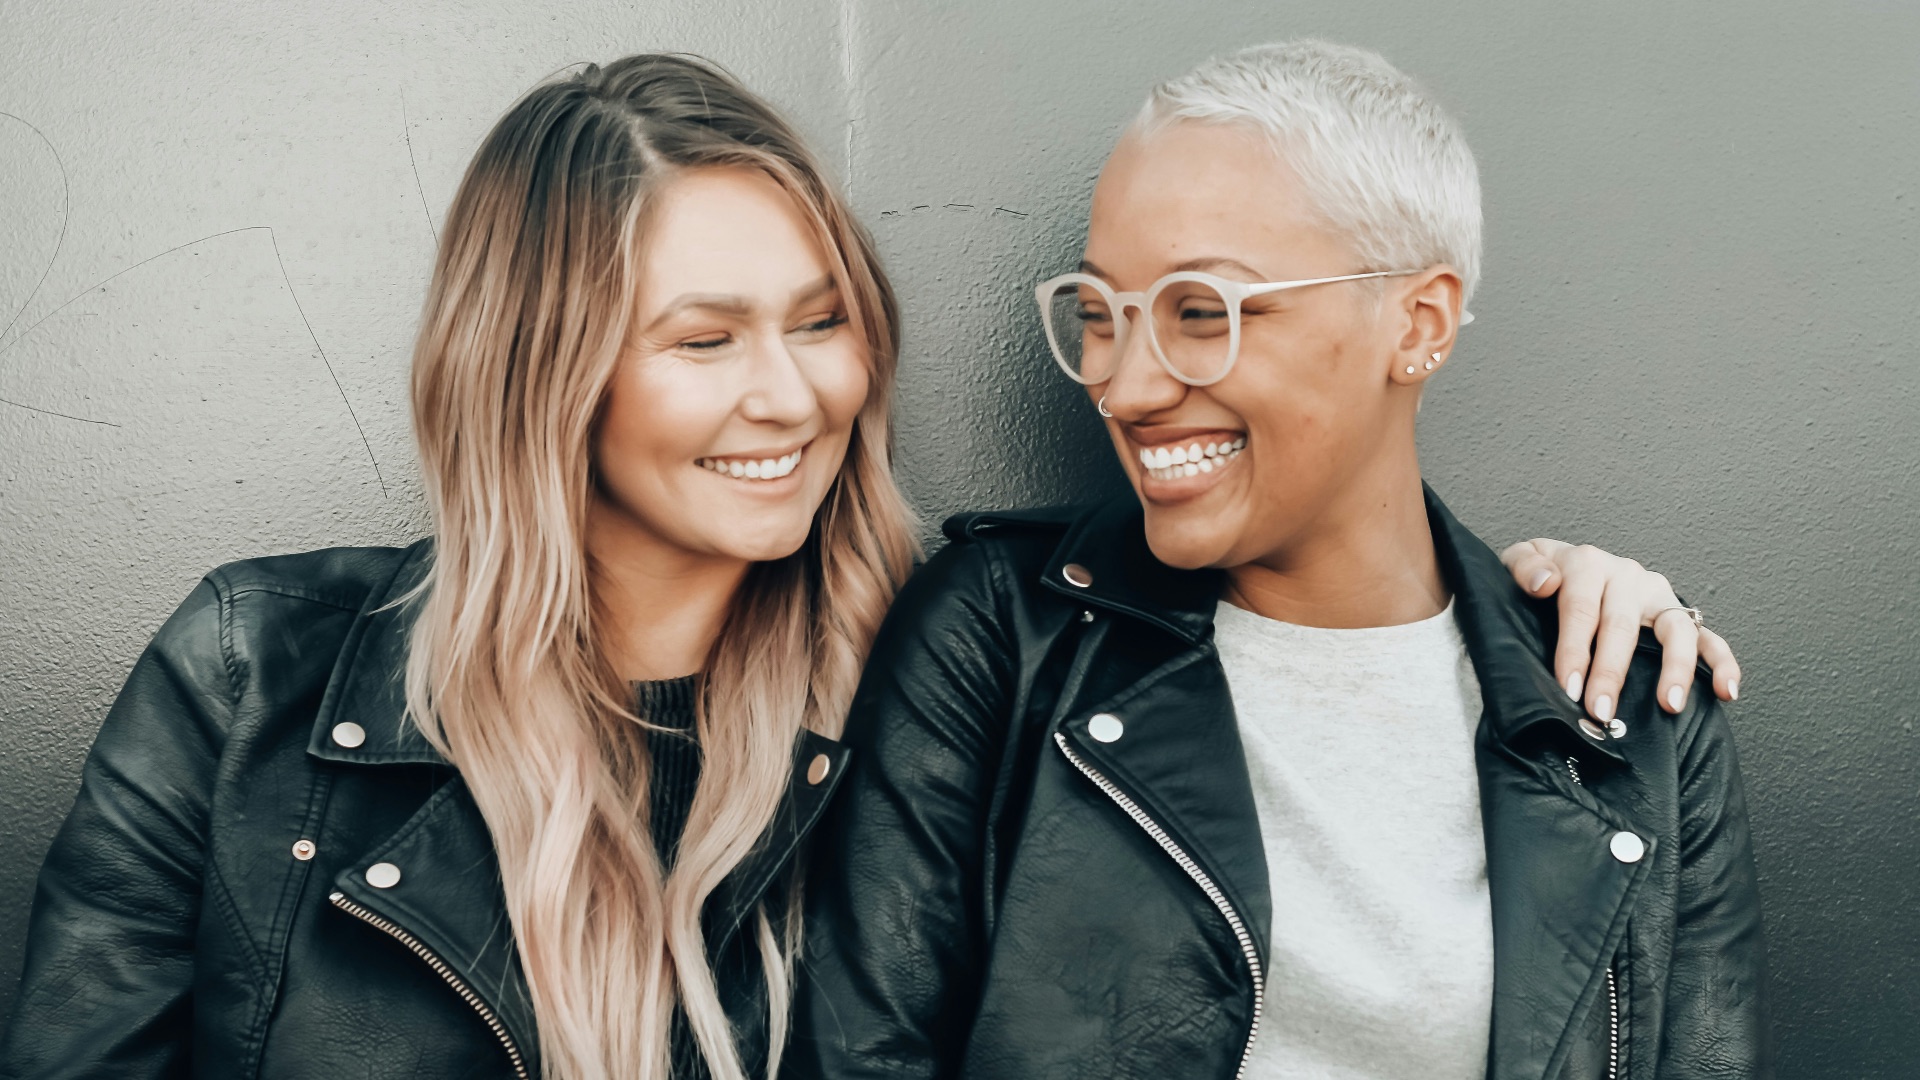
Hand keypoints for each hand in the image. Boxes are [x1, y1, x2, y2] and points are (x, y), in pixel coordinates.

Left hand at [1500, 538, 1740, 721]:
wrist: (1562, 568)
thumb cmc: (1541, 575)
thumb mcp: (1520, 561)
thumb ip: (1524, 566)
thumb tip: (1545, 582)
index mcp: (1587, 564)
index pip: (1581, 609)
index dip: (1575, 650)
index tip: (1569, 687)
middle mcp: (1627, 576)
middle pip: (1623, 626)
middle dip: (1612, 672)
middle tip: (1602, 709)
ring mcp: (1657, 595)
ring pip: (1676, 629)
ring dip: (1676, 668)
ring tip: (1668, 704)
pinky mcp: (1679, 613)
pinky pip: (1708, 637)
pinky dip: (1722, 662)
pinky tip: (1726, 691)